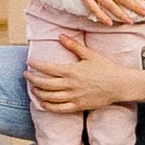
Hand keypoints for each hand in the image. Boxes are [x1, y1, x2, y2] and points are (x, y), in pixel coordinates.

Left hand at [28, 27, 144, 111]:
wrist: (119, 85)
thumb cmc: (105, 68)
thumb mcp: (89, 54)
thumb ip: (73, 45)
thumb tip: (60, 36)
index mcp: (71, 71)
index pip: (48, 68)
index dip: (36, 65)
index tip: (29, 62)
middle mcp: (70, 85)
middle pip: (45, 84)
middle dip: (33, 79)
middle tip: (26, 75)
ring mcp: (74, 97)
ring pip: (50, 97)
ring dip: (38, 93)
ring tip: (33, 88)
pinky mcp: (78, 106)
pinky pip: (60, 109)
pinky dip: (48, 107)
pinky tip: (42, 104)